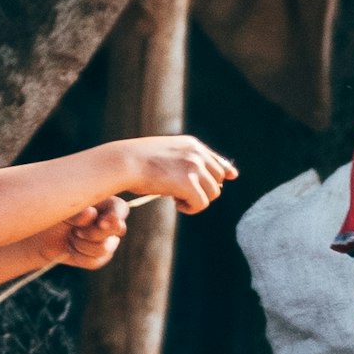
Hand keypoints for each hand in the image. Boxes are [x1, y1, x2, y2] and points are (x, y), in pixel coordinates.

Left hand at [45, 198, 130, 272]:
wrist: (45, 236)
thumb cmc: (56, 216)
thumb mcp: (63, 211)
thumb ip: (77, 212)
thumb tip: (91, 213)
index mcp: (106, 204)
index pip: (120, 208)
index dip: (114, 216)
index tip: (100, 222)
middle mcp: (111, 222)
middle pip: (116, 229)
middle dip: (93, 233)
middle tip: (75, 231)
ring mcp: (109, 241)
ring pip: (104, 248)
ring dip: (81, 244)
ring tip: (71, 237)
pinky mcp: (101, 257)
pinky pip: (95, 261)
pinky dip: (78, 256)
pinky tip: (71, 249)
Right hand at [119, 135, 238, 212]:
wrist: (123, 163)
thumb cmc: (137, 162)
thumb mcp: (165, 154)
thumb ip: (185, 162)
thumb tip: (206, 181)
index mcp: (191, 144)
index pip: (217, 160)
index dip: (224, 171)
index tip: (231, 176)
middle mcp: (197, 153)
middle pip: (218, 180)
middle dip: (204, 190)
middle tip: (182, 194)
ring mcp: (194, 167)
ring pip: (212, 194)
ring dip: (196, 200)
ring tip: (177, 199)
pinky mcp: (188, 183)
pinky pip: (201, 204)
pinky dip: (191, 208)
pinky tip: (177, 204)